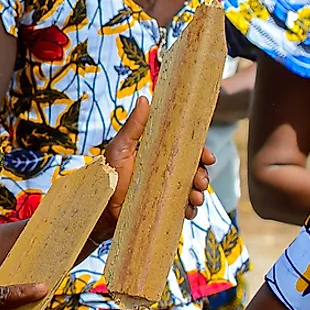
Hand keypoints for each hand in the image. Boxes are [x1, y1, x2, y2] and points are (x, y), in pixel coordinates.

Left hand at [98, 98, 214, 239]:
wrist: (101, 207)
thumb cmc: (109, 174)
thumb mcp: (121, 148)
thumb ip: (134, 126)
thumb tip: (144, 98)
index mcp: (159, 154)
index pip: (187, 150)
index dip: (201, 152)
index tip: (207, 157)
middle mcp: (165, 171)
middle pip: (195, 170)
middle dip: (202, 175)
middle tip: (200, 182)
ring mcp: (167, 190)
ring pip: (194, 190)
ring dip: (199, 194)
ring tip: (194, 198)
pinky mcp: (165, 208)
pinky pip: (185, 209)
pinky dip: (190, 210)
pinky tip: (187, 211)